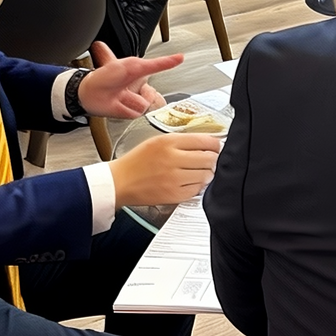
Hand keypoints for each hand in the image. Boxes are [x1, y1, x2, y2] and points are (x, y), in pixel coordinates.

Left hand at [77, 42, 177, 118]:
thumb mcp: (136, 66)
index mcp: (140, 72)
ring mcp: (135, 100)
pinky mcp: (131, 113)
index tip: (181, 57)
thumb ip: (159, 64)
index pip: (158, 69)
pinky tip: (120, 102)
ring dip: (134, 99)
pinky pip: (139, 112)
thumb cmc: (106, 76)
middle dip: (142, 92)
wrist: (88, 93)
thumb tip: (180, 57)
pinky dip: (129, 107)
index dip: (169, 62)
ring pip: (148, 103)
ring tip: (121, 95)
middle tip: (127, 87)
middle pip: (154, 93)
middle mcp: (139, 87)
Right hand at [108, 133, 222, 205]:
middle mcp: (172, 159)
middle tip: (209, 160)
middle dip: (212, 159)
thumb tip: (206, 143)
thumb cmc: (136, 162)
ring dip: (206, 173)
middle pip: (209, 158)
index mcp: (169, 142)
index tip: (216, 146)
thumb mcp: (157, 141)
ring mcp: (174, 178)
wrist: (119, 182)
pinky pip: (197, 190)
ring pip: (206, 175)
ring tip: (198, 171)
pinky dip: (197, 186)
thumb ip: (181, 141)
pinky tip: (189, 181)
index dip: (215, 144)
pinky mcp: (173, 194)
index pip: (205, 141)